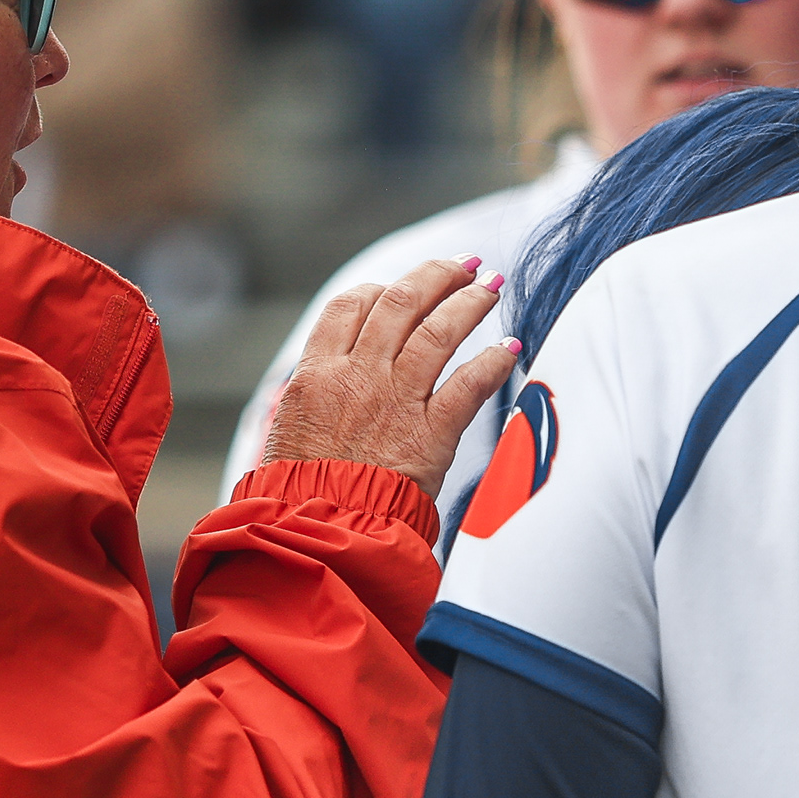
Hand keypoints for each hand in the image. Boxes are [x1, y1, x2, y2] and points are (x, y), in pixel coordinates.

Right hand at [258, 256, 513, 495]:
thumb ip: (313, 395)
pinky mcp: (430, 434)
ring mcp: (396, 401)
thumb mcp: (288, 429)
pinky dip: (493, 360)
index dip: (381, 288)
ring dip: (470, 303)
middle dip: (436, 276)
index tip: (402, 288)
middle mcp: (358, 376)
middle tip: (463, 265)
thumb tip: (322, 378)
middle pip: (401, 303)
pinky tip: (510, 346)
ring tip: (491, 286)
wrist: (318, 531)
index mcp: (317, 372)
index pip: (351, 305)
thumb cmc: (299, 492)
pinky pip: (470, 383)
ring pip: (438, 331)